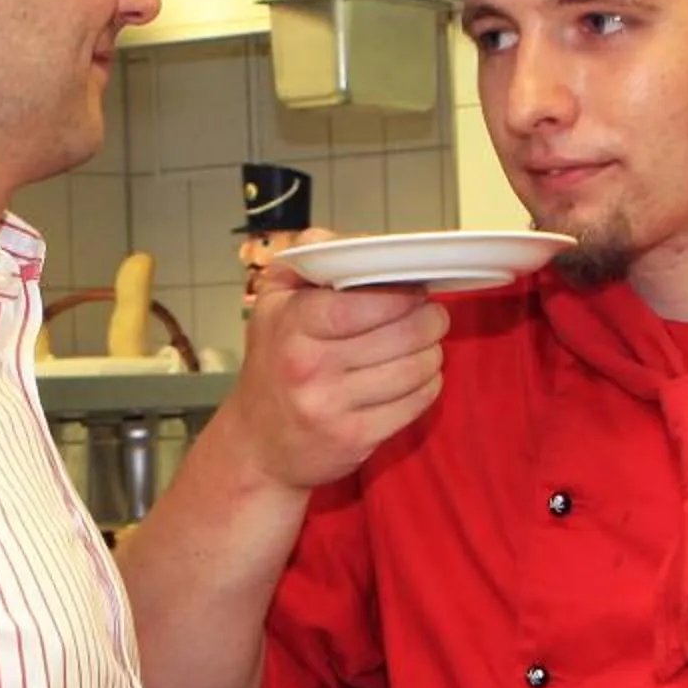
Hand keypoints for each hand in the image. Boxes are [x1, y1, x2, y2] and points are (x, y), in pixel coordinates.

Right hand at [224, 232, 450, 491]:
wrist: (255, 444)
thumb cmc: (274, 362)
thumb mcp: (274, 301)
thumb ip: (314, 258)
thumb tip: (370, 243)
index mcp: (291, 325)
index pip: (361, 303)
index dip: (401, 295)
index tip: (414, 290)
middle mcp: (308, 366)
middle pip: (402, 333)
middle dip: (430, 320)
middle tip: (432, 315)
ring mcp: (331, 406)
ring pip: (416, 368)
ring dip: (431, 352)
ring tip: (424, 345)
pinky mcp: (354, 439)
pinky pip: (416, 403)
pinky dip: (428, 385)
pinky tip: (416, 377)